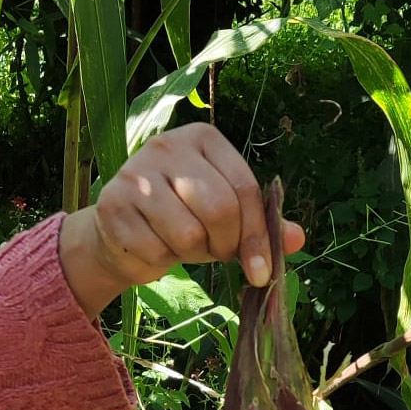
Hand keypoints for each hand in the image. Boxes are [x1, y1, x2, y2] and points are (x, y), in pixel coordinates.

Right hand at [59, 124, 304, 314]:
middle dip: (226, 245)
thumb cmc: (182, 221)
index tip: (261, 271)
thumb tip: (298, 239)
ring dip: (191, 253)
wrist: (121, 235)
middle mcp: (167, 146)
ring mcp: (136, 173)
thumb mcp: (227, 219)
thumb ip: (262, 226)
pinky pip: (155, 250)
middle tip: (217, 253)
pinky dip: (160, 261)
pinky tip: (151, 246)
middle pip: (220, 209)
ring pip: (187, 234)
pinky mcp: (112, 205)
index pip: (244, 188)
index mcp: (203, 138)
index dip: (258, 236)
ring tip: (180, 244)